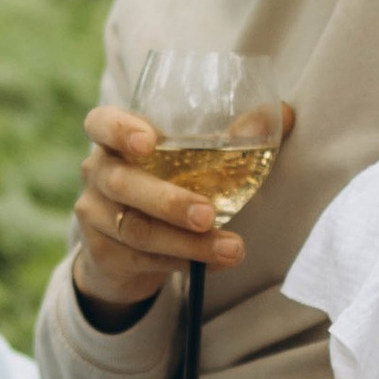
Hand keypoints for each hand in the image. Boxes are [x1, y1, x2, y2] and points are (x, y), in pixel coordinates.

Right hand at [69, 99, 292, 318]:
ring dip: (188, 243)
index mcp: (112, 140)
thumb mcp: (188, 160)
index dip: (120, 129)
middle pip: (123, 183)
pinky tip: (215, 263)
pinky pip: (143, 260)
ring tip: (232, 248)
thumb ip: (230, 138)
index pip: (101, 123)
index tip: (149, 142)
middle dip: (168, 201)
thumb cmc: (166, 183)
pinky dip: (183, 262)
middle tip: (208, 214)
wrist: (126, 247)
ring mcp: (95, 216)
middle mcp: (96, 174)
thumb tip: (283, 115)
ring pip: (137, 230)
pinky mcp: (103, 255)